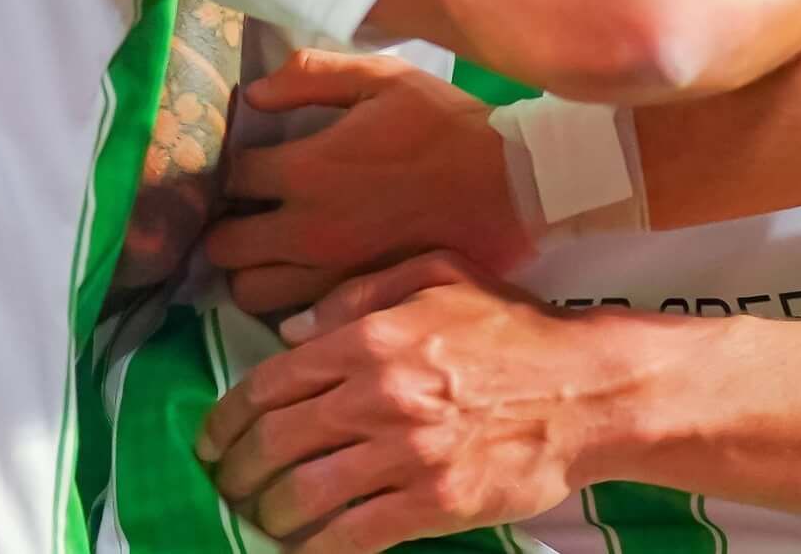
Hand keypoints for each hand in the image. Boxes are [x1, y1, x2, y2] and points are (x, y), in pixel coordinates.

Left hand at [201, 252, 644, 553]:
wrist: (587, 390)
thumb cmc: (515, 328)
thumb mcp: (440, 274)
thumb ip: (361, 292)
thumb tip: (294, 329)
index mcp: (373, 337)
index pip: (272, 382)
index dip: (228, 417)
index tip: (213, 439)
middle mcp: (379, 394)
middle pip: (277, 441)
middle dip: (237, 470)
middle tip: (227, 484)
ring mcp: (406, 453)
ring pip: (305, 493)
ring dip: (269, 512)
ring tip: (260, 519)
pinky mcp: (433, 503)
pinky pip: (353, 534)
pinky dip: (316, 549)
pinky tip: (302, 551)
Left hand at [205, 49, 530, 314]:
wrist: (509, 186)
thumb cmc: (446, 126)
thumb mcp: (383, 78)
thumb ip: (311, 75)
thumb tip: (254, 94)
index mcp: (307, 170)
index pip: (231, 176)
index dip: (231, 167)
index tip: (249, 162)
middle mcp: (307, 230)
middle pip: (224, 245)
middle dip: (226, 225)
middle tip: (248, 212)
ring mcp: (330, 274)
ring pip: (249, 291)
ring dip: (250, 269)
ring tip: (269, 249)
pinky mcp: (357, 301)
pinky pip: (293, 316)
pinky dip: (286, 298)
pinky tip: (303, 275)